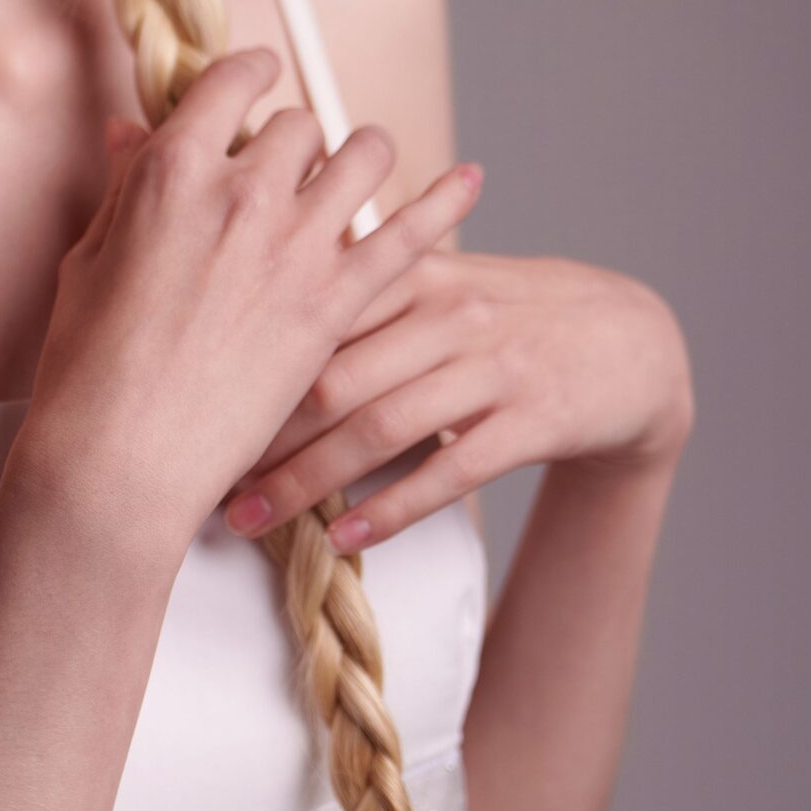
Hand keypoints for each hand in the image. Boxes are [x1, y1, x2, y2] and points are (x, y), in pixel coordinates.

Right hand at [6, 47, 485, 576]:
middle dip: (292, 141)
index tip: (255, 80)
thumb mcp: (93, 258)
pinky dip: (444, 201)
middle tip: (284, 172)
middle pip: (298, 125)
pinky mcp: (336, 301)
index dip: (247, 76)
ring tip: (355, 174)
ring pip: (363, 156)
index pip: (231, 82)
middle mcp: (244, 192)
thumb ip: (126, 187)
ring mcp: (297, 246)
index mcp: (174, 170)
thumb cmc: (91, 364)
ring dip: (359, 158)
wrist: (126, 454)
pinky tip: (468, 181)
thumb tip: (130, 131)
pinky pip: (410, 232)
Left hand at [221, 244, 694, 551]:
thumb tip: (240, 303)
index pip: (308, 310)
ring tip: (248, 520)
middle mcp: (447, 311)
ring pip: (380, 426)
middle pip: (331, 374)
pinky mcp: (533, 418)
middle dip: (257, 433)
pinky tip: (341, 539)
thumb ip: (351, 288)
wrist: (631, 342)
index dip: (240, 359)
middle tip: (197, 477)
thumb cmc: (506, 315)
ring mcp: (493, 365)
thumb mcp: (436, 281)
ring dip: (307, 481)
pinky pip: (450, 470)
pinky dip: (391, 507)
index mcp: (410, 271)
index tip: (180, 400)